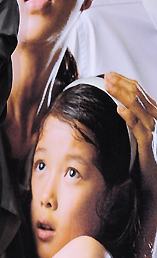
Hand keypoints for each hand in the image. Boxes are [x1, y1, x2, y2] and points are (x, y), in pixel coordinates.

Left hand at [104, 72, 156, 192]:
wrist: (148, 182)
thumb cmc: (135, 160)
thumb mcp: (126, 137)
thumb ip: (121, 124)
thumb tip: (107, 111)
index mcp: (146, 118)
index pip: (137, 94)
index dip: (124, 82)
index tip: (109, 74)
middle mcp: (150, 122)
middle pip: (138, 97)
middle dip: (122, 85)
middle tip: (108, 75)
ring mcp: (149, 133)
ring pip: (138, 109)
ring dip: (123, 96)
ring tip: (109, 85)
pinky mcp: (146, 146)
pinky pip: (139, 129)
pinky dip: (129, 117)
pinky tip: (119, 109)